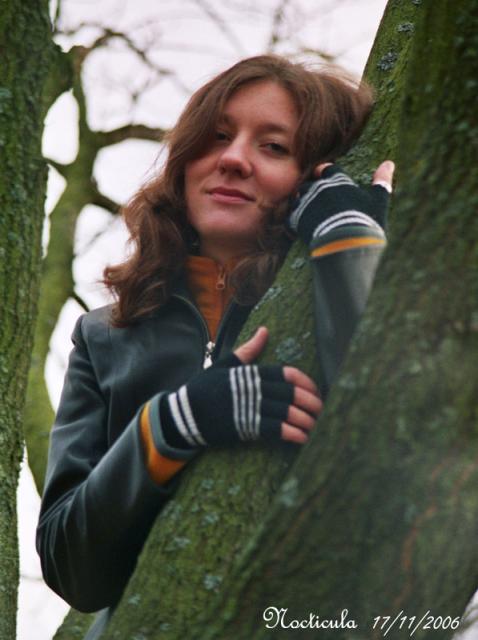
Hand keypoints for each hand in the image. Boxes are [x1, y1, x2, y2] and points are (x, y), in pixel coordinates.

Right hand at [160, 327, 321, 449]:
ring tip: (317, 427)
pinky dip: (291, 434)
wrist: (184, 414)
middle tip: (323, 411)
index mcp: (250, 373)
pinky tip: (303, 438)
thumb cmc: (205, 388)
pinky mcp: (245, 427)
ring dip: (305, 421)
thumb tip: (264, 331)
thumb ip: (248, 351)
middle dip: (311, 403)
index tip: (316, 391)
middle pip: (290, 395)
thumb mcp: (225, 365)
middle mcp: (253, 389)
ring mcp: (249, 408)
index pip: (286, 374)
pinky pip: (274, 430)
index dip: (305, 383)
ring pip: (286, 413)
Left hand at [288, 161, 394, 246]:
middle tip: (317, 201)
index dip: (324, 173)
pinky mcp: (297, 220)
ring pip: (298, 197)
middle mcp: (319, 188)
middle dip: (312, 189)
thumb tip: (389, 163)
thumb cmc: (365, 222)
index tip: (324, 178)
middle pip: (309, 183)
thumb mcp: (378, 201)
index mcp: (337, 181)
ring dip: (302, 203)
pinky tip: (302, 227)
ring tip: (310, 214)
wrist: (346, 244)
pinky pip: (290, 216)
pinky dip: (294, 220)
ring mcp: (306, 203)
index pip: (326, 169)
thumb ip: (381, 181)